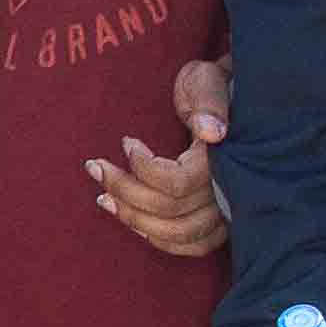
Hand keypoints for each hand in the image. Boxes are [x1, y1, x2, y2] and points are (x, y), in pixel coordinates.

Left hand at [94, 55, 229, 257]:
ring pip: (179, 232)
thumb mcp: (207, 81)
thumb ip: (208, 102)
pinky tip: (134, 222)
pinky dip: (160, 239)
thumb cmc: (211, 87)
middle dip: (124, 191)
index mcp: (225, 156)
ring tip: (104, 198)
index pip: (177, 183)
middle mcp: (230, 188)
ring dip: (135, 218)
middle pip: (170, 210)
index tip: (126, 142)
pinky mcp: (223, 219)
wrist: (230, 100)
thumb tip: (211, 133)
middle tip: (95, 168)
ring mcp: (229, 207)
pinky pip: (194, 245)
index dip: (143, 168)